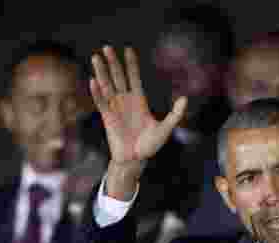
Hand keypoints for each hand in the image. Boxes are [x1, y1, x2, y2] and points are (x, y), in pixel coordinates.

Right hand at [89, 45, 186, 199]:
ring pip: (107, 86)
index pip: (134, 77)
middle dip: (113, 62)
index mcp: (139, 100)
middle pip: (118, 77)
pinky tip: (93, 80)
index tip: (128, 49)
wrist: (135, 160)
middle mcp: (125, 101)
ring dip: (101, 72)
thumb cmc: (150, 145)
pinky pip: (101, 102)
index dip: (131, 64)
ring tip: (95, 57)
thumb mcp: (165, 128)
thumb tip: (185, 98)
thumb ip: (175, 114)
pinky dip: (97, 92)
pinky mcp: (108, 118)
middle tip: (107, 47)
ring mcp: (115, 108)